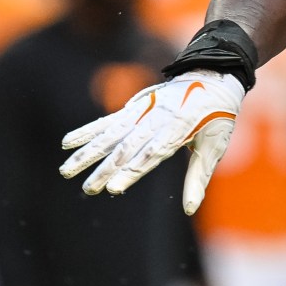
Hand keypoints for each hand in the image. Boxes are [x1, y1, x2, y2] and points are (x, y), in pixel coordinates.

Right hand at [60, 71, 243, 211]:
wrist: (213, 76)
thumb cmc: (218, 116)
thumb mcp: (214, 146)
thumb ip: (198, 178)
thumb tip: (189, 209)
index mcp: (178, 129)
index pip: (151, 154)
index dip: (132, 171)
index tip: (114, 188)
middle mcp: (155, 120)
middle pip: (126, 148)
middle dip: (105, 169)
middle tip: (88, 189)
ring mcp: (141, 112)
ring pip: (109, 135)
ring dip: (88, 153)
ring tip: (67, 170)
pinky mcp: (133, 108)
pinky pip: (106, 121)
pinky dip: (87, 131)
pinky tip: (68, 143)